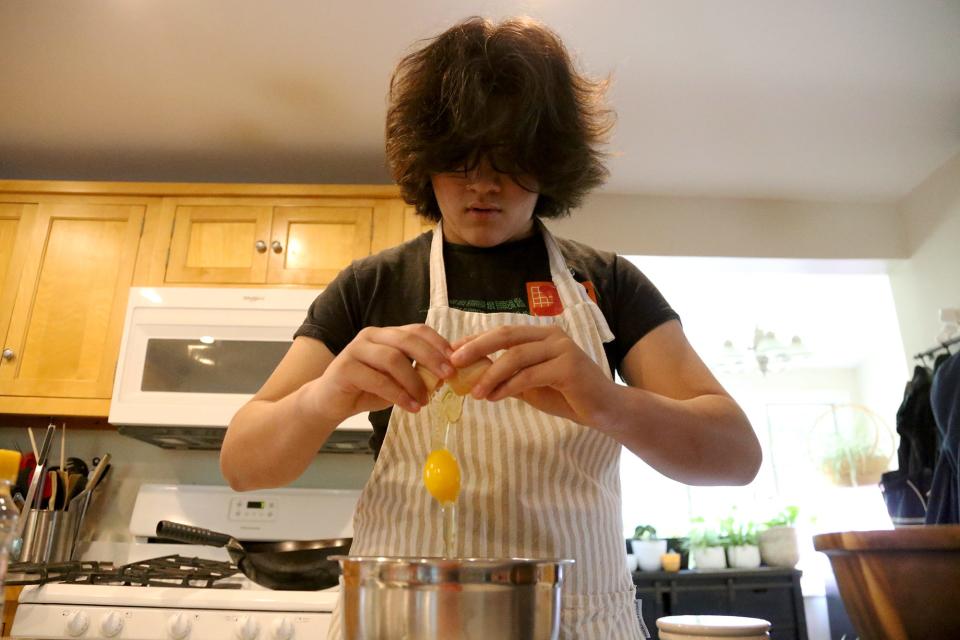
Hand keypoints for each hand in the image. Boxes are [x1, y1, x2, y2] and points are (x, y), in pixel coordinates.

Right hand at [301, 325, 453, 422]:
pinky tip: (410, 407)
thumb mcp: (396, 380)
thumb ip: (416, 373)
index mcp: (386, 335)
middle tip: (447, 377)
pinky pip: (378, 379)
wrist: (328, 402)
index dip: (438, 343)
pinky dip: (398, 394)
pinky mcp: (345, 367)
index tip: (455, 361)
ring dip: (414, 382)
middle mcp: (371, 336)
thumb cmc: (366, 390)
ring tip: (424, 401)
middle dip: (431, 358)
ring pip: (393, 359)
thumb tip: (447, 376)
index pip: (417, 330)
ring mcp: (356, 349)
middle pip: (407, 340)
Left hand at [449, 325, 616, 426]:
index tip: (452, 351)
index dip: (476, 340)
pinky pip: (530, 375)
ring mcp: (562, 349)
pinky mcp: (568, 368)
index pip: (503, 332)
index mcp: (542, 334)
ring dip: (491, 374)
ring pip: (516, 356)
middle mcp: (552, 336)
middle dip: (476, 347)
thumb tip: (474, 375)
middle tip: (453, 362)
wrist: (604, 410)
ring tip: (474, 392)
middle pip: (506, 336)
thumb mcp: (531, 384)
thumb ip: (508, 376)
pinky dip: (508, 386)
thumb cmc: (567, 396)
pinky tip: (495, 397)